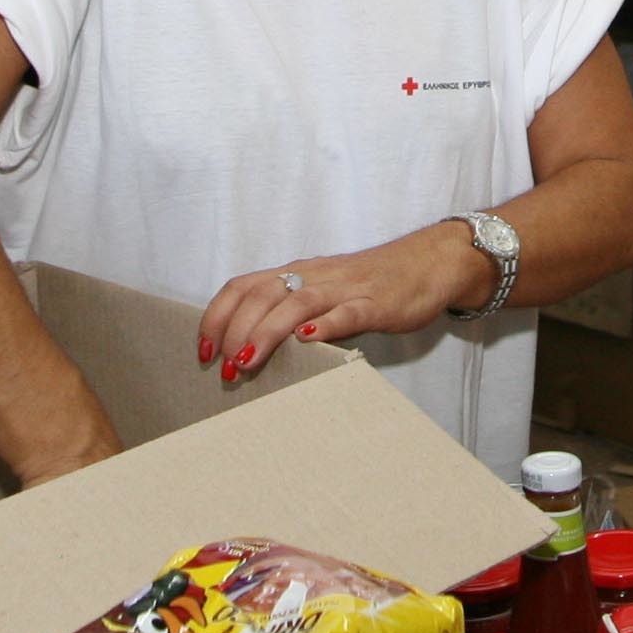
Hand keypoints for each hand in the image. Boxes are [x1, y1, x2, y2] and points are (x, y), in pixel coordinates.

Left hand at [193, 225, 477, 384]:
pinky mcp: (375, 303)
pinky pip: (346, 312)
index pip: (242, 287)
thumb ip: (291, 313)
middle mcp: (313, 277)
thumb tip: (251, 348)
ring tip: (247, 361)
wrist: (428, 263)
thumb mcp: (323, 293)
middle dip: (234, 331)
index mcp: (296, 274)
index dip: (217, 316)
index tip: (203, 350)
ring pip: (295, 304)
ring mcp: (344, 289)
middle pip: (261, 296)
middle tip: (224, 368)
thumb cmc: (371, 284)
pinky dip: (325, 325)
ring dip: (265, 333)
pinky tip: (309, 340)